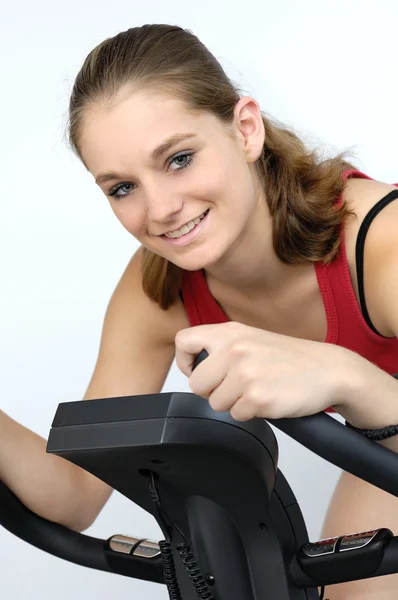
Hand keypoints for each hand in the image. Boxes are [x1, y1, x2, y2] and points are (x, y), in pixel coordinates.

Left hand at [175, 321, 352, 420]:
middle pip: (196, 384)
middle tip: (236, 386)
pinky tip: (268, 399)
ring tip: (258, 389)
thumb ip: (222, 347)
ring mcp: (245, 374)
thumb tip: (193, 367)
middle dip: (213, 391)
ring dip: (234, 403)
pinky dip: (251, 413)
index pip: (183, 341)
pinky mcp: (257, 398)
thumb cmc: (292, 357)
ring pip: (215, 403)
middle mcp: (234, 350)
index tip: (196, 369)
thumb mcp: (252, 338)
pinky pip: (237, 415)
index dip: (185, 361)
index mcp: (229, 332)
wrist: (330, 370)